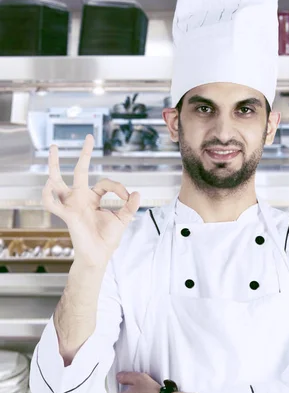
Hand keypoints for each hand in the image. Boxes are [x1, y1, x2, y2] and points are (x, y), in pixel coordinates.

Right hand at [41, 134, 139, 266]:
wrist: (99, 256)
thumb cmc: (108, 238)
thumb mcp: (123, 219)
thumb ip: (130, 206)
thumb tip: (137, 192)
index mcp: (94, 198)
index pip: (105, 183)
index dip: (118, 187)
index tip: (127, 196)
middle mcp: (81, 198)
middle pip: (80, 171)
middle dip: (84, 154)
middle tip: (89, 137)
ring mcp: (72, 204)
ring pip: (59, 181)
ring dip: (54, 165)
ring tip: (52, 148)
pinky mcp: (67, 215)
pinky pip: (52, 203)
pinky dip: (47, 194)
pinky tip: (47, 184)